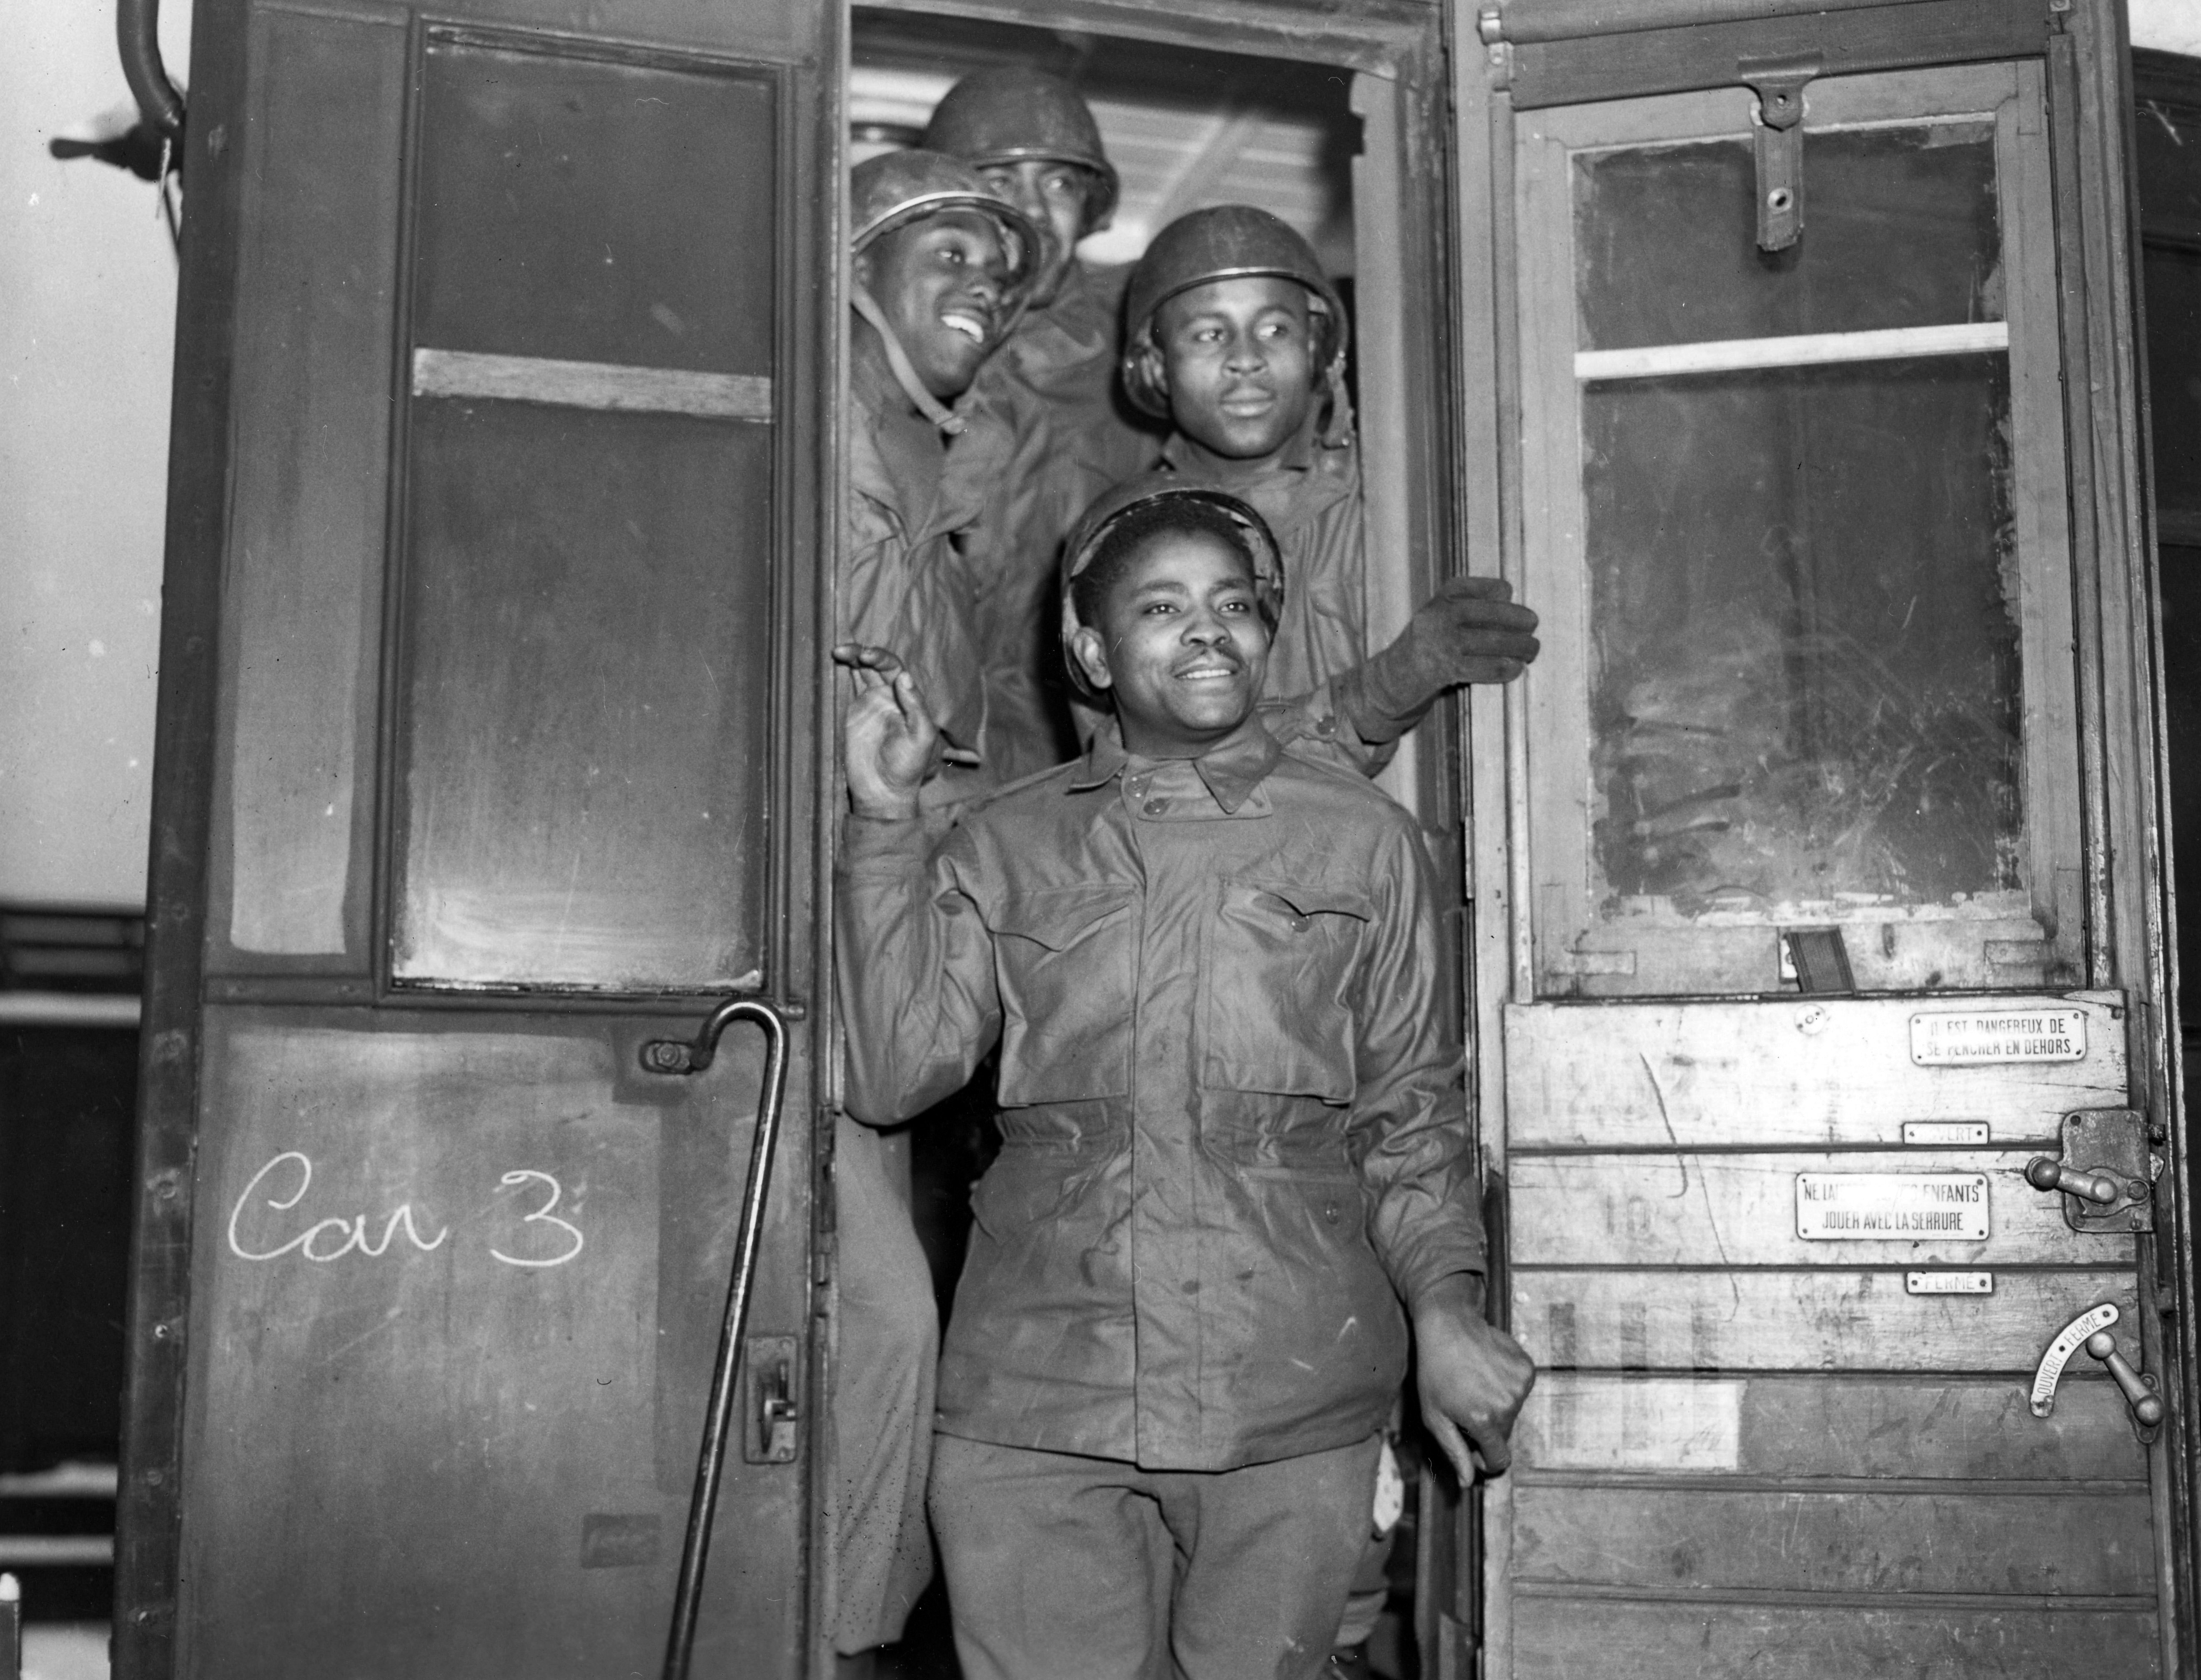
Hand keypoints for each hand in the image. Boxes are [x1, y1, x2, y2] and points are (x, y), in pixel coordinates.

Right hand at [834, 643, 938, 818]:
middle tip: (843, 650)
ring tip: (836, 652)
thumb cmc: (907, 767)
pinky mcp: (850, 716)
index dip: (880, 658)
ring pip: (857, 672)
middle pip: (874, 665)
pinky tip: (829, 667)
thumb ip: (915, 706)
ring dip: (848, 659)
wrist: (883, 791)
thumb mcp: (920, 737)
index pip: (894, 668)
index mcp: (906, 698)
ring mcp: (867, 705)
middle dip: (860, 653)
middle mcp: (887, 696)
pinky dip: (836, 676)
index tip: (866, 656)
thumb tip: (904, 676)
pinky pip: (843, 690)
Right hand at [1363, 577, 1540, 726]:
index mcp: (1441, 599)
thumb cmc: (1425, 647)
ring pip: (1492, 641)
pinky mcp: (1444, 669)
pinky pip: (1484, 667)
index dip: (1500, 594)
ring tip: (1532, 651)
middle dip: (1519, 621)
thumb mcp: (1440, 617)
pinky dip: (1505, 668)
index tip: (1511, 601)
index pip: (1481, 588)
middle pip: (1491, 614)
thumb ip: (1469, 605)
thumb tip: (1510, 600)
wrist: (1390, 679)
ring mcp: (1441, 642)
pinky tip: (1516, 668)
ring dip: (1519, 646)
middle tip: (1533, 628)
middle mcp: (1439, 615)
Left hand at [1412, 1273, 1536, 1483]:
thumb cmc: (1435, 1371)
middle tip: (1466, 1403)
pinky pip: (1520, 1390)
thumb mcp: (1434, 1415)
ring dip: (1497, 1405)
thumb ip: (1454, 1451)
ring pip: (1513, 1412)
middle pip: (1504, 1434)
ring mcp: (1520, 1385)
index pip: (1499, 1459)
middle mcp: (1508, 1405)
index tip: (1472, 1445)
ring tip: (1475, 1383)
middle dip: (1487, 1427)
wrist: (1449, 1325)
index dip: (1484, 1457)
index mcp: (1484, 1420)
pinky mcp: (1527, 1368)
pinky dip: (1506, 1385)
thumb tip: (1468, 1482)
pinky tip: (1488, 1370)